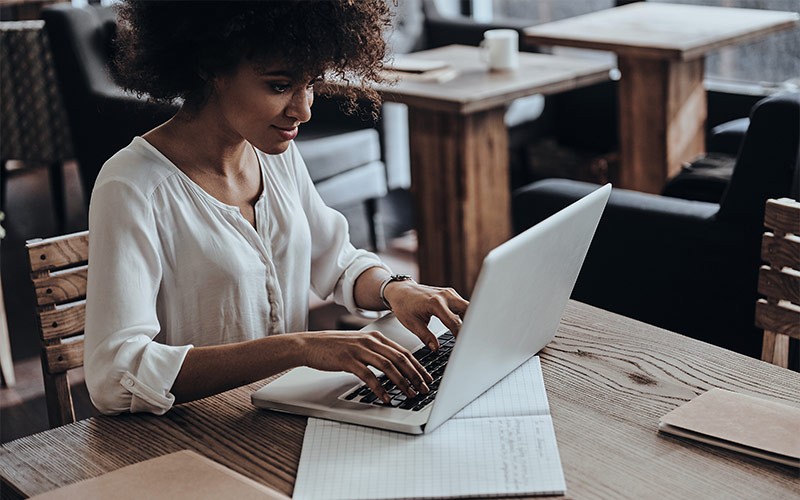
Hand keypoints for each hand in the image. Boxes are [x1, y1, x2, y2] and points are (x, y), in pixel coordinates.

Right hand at [299, 331, 432, 402]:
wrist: (309, 345)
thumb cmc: (333, 347)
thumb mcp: (359, 345)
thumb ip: (376, 352)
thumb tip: (394, 367)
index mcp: (375, 337)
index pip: (403, 351)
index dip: (417, 365)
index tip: (426, 378)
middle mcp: (370, 341)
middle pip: (399, 358)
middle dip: (415, 375)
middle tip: (424, 388)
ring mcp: (359, 350)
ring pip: (388, 366)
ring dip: (402, 382)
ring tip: (410, 394)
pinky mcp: (348, 360)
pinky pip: (368, 376)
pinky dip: (379, 388)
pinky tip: (385, 397)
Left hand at [383, 281, 468, 349]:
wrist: (400, 291)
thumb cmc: (404, 305)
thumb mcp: (412, 324)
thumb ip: (426, 337)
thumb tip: (436, 348)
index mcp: (435, 303)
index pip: (454, 322)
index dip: (461, 336)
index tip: (464, 345)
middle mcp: (445, 296)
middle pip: (468, 310)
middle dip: (472, 324)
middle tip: (473, 339)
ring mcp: (449, 293)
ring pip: (468, 306)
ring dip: (470, 319)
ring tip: (470, 334)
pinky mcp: (450, 294)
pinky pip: (462, 304)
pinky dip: (465, 315)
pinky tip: (464, 326)